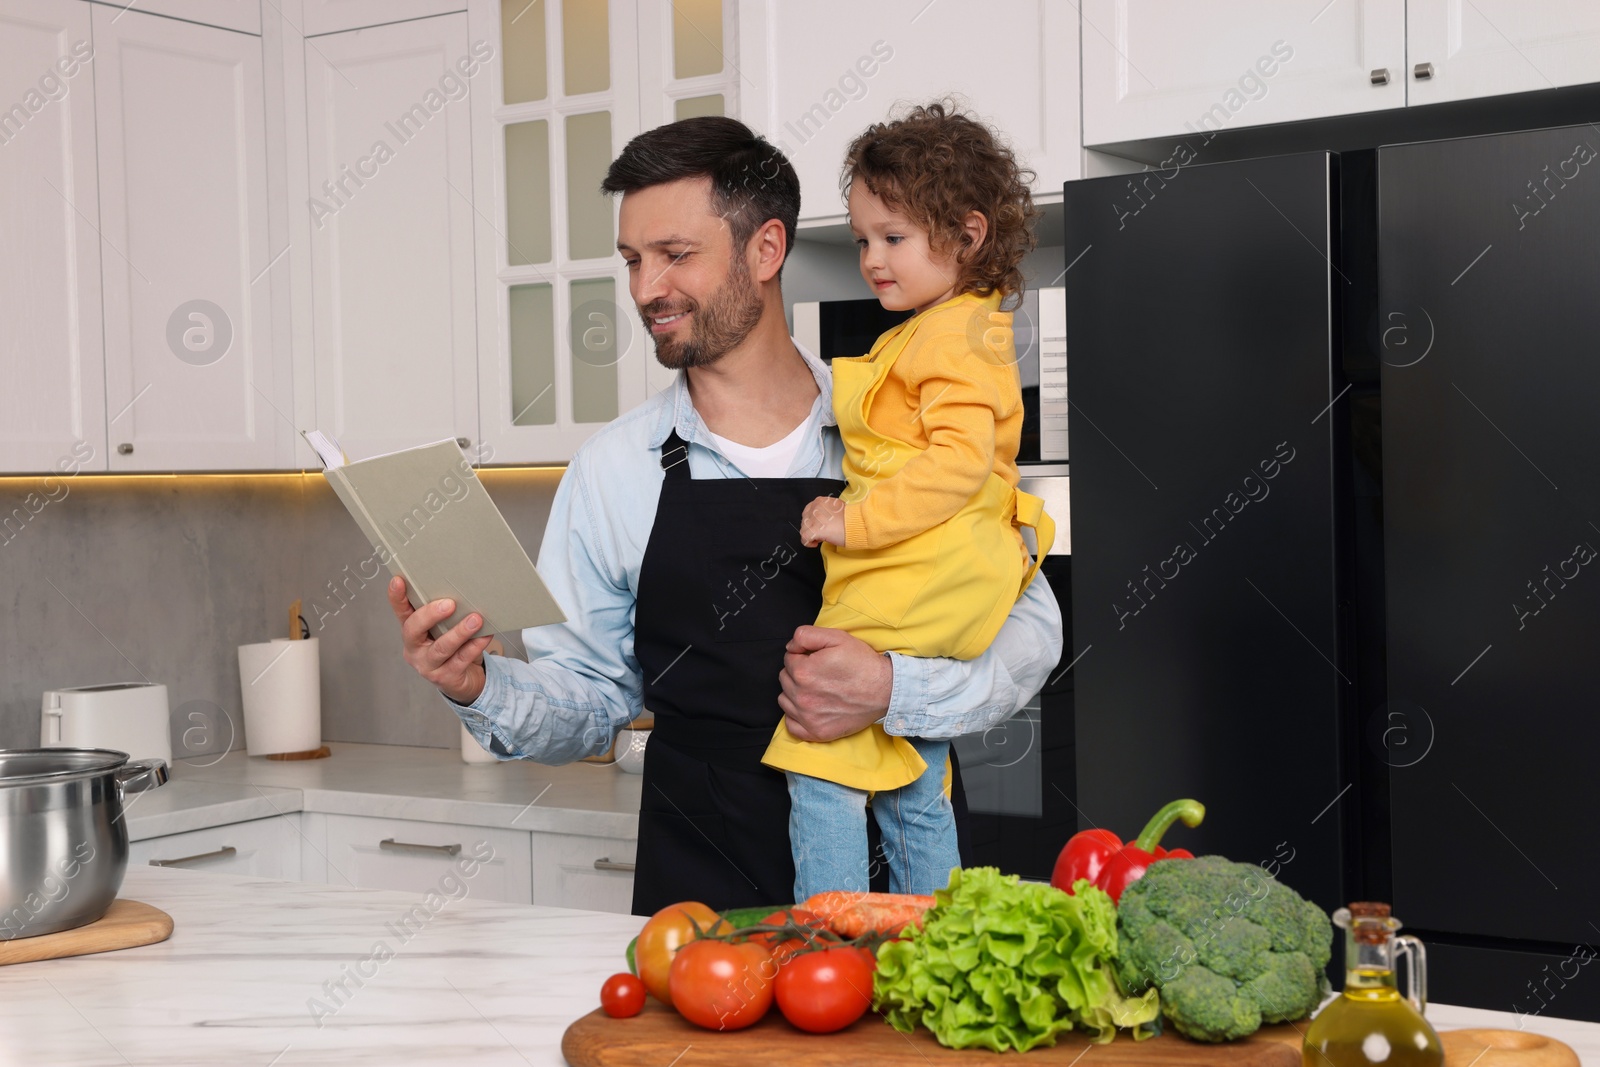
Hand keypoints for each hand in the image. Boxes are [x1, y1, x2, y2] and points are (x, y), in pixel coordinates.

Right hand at [388, 576, 493, 704]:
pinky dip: (474, 646)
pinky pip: (461, 659)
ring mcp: (428, 666)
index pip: (401, 612)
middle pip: (413, 630)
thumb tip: (463, 589)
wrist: (464, 680)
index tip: (398, 580)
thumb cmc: (454, 647)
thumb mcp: (445, 629)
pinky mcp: (446, 678)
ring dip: (459, 632)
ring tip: (475, 619)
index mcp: (412, 633)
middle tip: (449, 604)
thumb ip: (445, 614)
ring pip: (441, 647)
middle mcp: (414, 650)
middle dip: (430, 615)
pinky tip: (485, 635)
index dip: (397, 597)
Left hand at [778, 625, 893, 741]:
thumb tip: (790, 647)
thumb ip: (806, 635)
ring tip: (817, 689)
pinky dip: (796, 716)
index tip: (818, 659)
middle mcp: (802, 697)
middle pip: (785, 679)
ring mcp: (808, 717)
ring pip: (785, 700)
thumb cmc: (862, 663)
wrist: (886, 690)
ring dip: (795, 692)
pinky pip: (791, 724)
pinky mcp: (816, 732)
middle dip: (798, 673)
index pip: (788, 659)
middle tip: (820, 673)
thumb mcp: (837, 637)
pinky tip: (810, 707)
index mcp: (804, 672)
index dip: (803, 656)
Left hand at [800, 496, 846, 547]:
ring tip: (821, 538)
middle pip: (805, 521)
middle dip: (812, 528)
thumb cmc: (850, 518)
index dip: (813, 520)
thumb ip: (827, 510)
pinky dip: (808, 543)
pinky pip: (804, 538)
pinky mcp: (815, 530)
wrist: (857, 524)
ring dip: (811, 535)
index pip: (808, 511)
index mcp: (819, 501)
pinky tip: (815, 543)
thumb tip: (823, 518)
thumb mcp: (837, 507)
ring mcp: (814, 519)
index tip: (820, 525)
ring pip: (803, 529)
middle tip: (822, 532)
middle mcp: (815, 508)